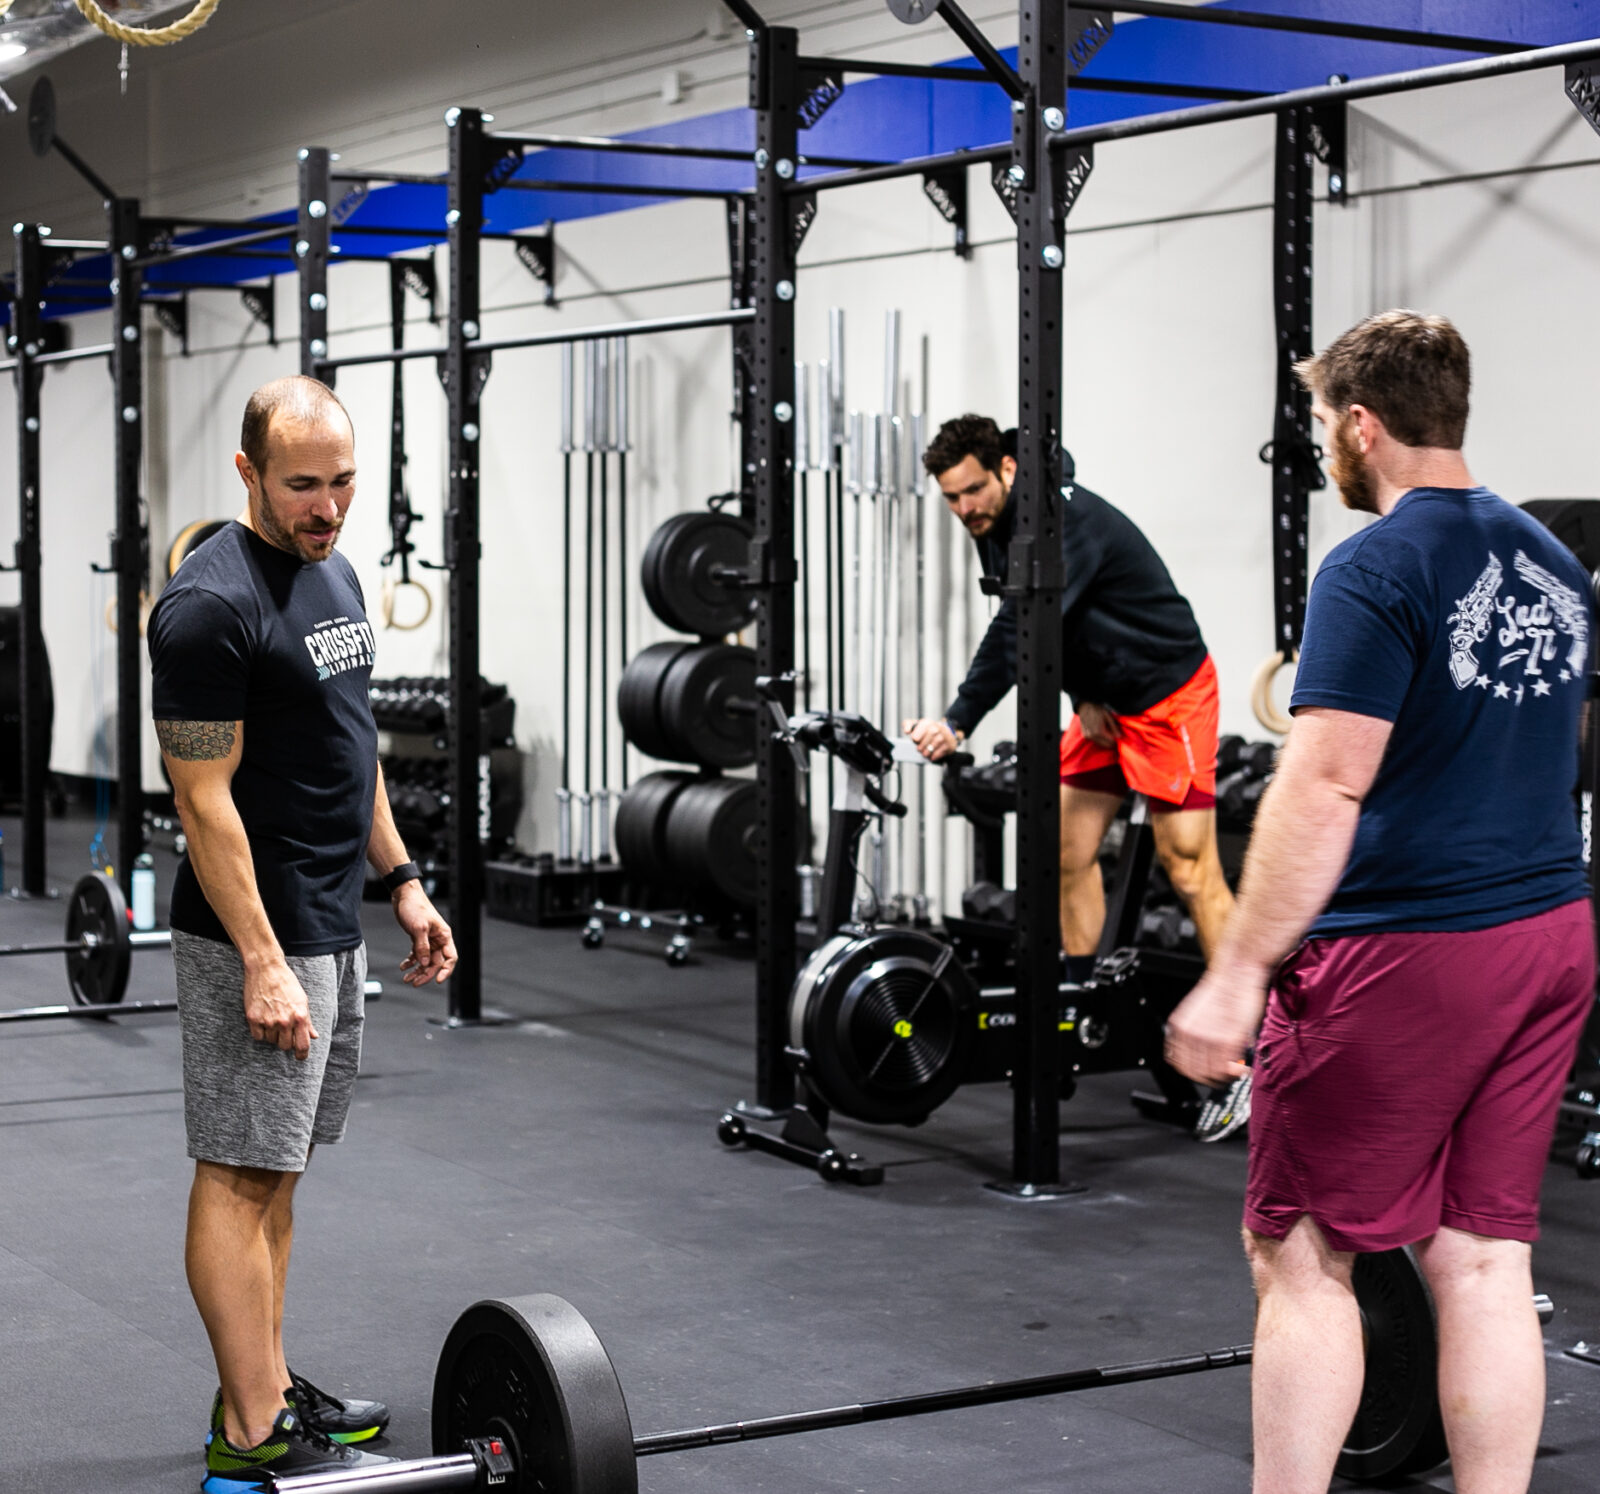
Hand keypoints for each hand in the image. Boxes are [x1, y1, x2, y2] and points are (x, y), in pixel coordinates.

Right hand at [243, 960, 317, 1059]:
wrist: (267, 969)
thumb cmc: (287, 983)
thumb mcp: (303, 1000)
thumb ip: (308, 1021)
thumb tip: (313, 1036)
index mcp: (300, 1017)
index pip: (302, 1046)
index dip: (302, 1055)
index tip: (300, 1057)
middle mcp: (284, 1021)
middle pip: (285, 1046)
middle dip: (286, 1042)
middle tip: (284, 1031)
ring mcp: (268, 1021)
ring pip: (271, 1041)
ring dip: (273, 1035)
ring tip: (273, 1019)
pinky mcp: (253, 1018)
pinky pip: (258, 1036)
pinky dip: (261, 1032)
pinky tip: (263, 1020)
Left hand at [394, 882, 457, 985]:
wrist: (404, 895)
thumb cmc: (415, 906)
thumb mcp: (419, 928)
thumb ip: (422, 947)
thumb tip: (424, 962)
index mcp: (444, 936)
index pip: (450, 958)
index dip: (446, 970)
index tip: (438, 980)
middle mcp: (438, 939)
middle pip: (436, 962)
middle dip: (426, 973)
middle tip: (415, 982)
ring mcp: (428, 940)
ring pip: (425, 960)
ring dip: (417, 970)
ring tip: (407, 978)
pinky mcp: (418, 939)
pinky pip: (417, 955)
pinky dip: (411, 962)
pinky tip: (404, 966)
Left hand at [902, 717, 960, 761]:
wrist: (946, 733)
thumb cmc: (929, 730)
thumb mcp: (918, 724)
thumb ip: (908, 724)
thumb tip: (906, 731)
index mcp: (928, 723)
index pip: (917, 734)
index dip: (915, 738)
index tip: (916, 739)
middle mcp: (936, 729)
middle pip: (923, 743)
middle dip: (920, 748)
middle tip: (920, 748)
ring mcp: (943, 737)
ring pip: (930, 750)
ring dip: (926, 753)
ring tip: (925, 752)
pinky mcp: (948, 746)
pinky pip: (937, 754)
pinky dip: (933, 756)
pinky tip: (932, 754)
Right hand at [1076, 702, 1121, 749]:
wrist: (1085, 707)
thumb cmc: (1098, 710)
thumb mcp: (1108, 716)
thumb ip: (1114, 727)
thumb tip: (1119, 737)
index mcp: (1099, 731)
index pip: (1111, 742)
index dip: (1117, 740)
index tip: (1119, 736)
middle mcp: (1092, 736)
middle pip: (1106, 745)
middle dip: (1112, 742)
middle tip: (1115, 736)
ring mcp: (1088, 737)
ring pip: (1101, 744)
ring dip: (1106, 741)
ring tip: (1109, 734)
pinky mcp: (1085, 736)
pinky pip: (1096, 741)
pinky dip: (1100, 740)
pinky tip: (1102, 733)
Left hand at [1163, 963, 1268, 1087]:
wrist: (1237, 971)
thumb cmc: (1223, 990)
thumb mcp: (1197, 1013)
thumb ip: (1195, 1036)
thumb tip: (1201, 1059)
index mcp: (1178, 1028)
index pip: (1180, 1065)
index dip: (1196, 1074)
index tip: (1208, 1074)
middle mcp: (1190, 1034)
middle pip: (1196, 1075)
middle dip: (1212, 1079)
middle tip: (1225, 1075)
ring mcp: (1209, 1038)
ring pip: (1212, 1075)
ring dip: (1226, 1078)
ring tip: (1235, 1070)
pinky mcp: (1230, 1038)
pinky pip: (1229, 1068)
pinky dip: (1237, 1072)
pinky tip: (1243, 1067)